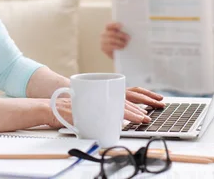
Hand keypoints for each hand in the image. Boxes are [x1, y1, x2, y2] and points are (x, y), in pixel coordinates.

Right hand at [46, 87, 164, 128]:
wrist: (54, 106)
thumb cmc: (74, 107)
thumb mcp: (95, 106)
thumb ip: (107, 109)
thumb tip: (121, 120)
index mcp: (109, 92)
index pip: (132, 91)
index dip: (145, 94)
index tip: (158, 98)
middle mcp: (106, 94)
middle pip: (130, 96)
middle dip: (146, 101)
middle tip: (159, 105)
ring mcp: (98, 99)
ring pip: (120, 103)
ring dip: (133, 112)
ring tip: (144, 118)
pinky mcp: (90, 107)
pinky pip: (105, 111)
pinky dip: (114, 116)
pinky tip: (122, 121)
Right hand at [101, 22, 129, 58]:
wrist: (119, 54)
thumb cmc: (121, 42)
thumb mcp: (122, 36)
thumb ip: (122, 31)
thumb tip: (128, 29)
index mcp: (107, 29)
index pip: (108, 25)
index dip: (114, 25)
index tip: (121, 26)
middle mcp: (103, 34)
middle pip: (111, 33)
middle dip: (120, 35)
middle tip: (128, 37)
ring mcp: (102, 41)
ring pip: (111, 40)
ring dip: (119, 42)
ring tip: (126, 43)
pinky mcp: (103, 48)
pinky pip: (110, 46)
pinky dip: (117, 47)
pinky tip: (122, 47)